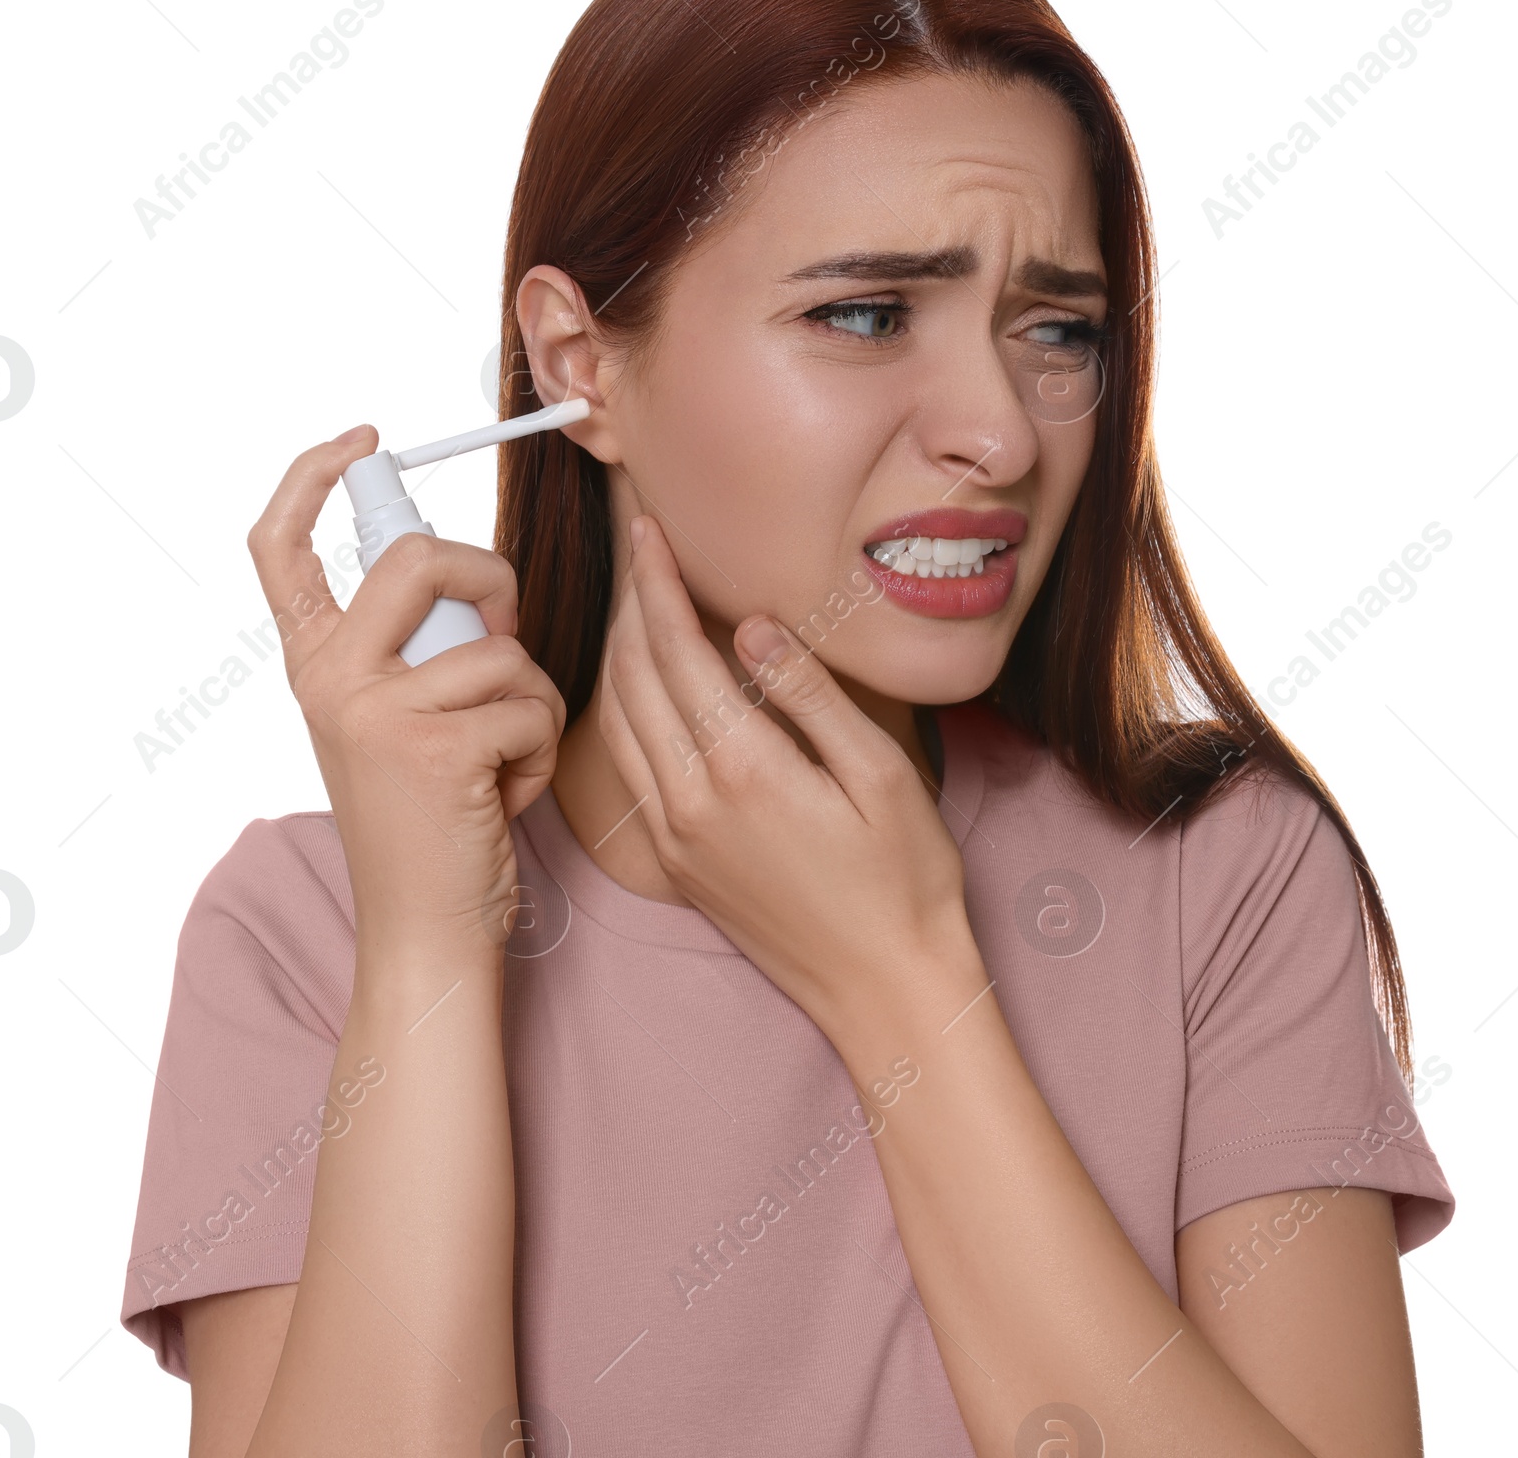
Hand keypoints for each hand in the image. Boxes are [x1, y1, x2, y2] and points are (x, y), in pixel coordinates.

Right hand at [247, 427, 565, 962]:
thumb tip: (479, 581)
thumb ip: (415, 651)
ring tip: (503, 760)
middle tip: (507, 631)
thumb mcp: (399, 723)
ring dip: (530, 701)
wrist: (427, 931)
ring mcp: (374, 712)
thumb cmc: (433, 824)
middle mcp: (329, 681)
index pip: (279, 548)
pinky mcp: (434, 746)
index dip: (312, 477)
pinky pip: (529, 701)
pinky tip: (508, 793)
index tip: (362, 441)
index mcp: (316, 668)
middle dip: (489, 578)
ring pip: (500, 645)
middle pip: (416, 557)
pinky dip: (541, 746)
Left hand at [598, 514, 972, 1038]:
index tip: (648, 529)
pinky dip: (620, 710)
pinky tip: (641, 686)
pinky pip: (625, 768)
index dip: (656, 582)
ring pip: (614, 722)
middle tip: (637, 549)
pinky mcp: (674, 862)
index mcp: (743, 769)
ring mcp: (674, 836)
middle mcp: (691, 801)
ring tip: (635, 602)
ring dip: (616, 654)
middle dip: (628, 603)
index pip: (676, 649)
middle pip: (631, 677)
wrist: (883, 988)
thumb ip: (809, 693)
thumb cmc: (904, 880)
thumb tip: (750, 627)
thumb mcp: (881, 773)